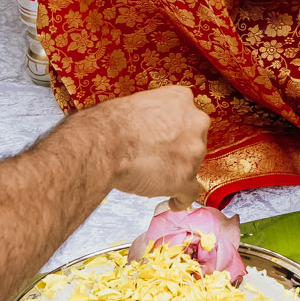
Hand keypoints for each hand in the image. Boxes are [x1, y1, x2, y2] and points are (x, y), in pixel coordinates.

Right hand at [74, 85, 210, 201]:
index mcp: (181, 99)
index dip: (176, 131)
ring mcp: (193, 152)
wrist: (104, 144)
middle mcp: (194, 123)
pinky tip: (173, 201)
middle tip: (159, 158)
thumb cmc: (111, 123)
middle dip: (179, 152)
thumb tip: (149, 126)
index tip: (168, 139)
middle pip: (193, 142)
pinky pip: (190, 193)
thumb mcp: (138, 103)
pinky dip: (181, 199)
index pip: (187, 117)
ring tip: (156, 179)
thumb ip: (154, 114)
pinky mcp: (185, 178)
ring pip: (191, 167)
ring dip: (176, 173)